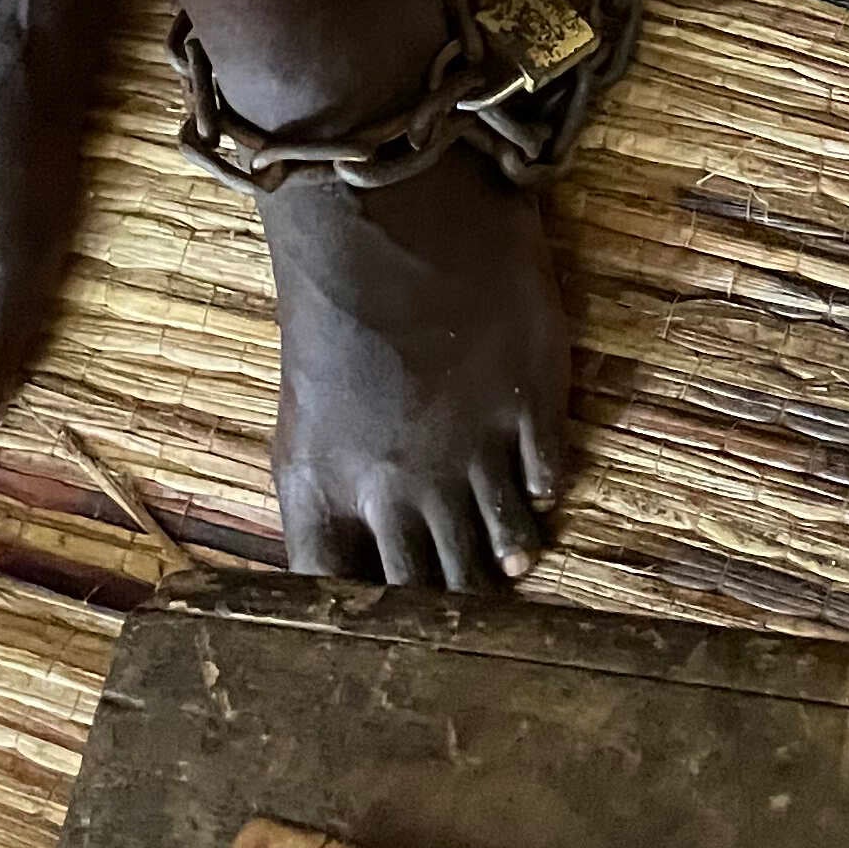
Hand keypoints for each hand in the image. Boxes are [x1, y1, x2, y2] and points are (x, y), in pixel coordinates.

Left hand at [257, 142, 571, 585]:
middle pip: (434, 583)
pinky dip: (541, 495)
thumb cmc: (332, 313)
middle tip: (470, 621)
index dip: (371, 622)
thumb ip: (330, 504)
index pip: (348, 596)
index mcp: (330, 490)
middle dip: (450, 605)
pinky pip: (544, 479)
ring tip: (513, 568)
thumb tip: (354, 571)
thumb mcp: (304, 421)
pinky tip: (537, 496)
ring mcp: (471, 443)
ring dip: (505, 559)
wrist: (386, 213)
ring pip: (498, 544)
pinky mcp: (529, 398)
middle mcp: (402, 483)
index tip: (392, 635)